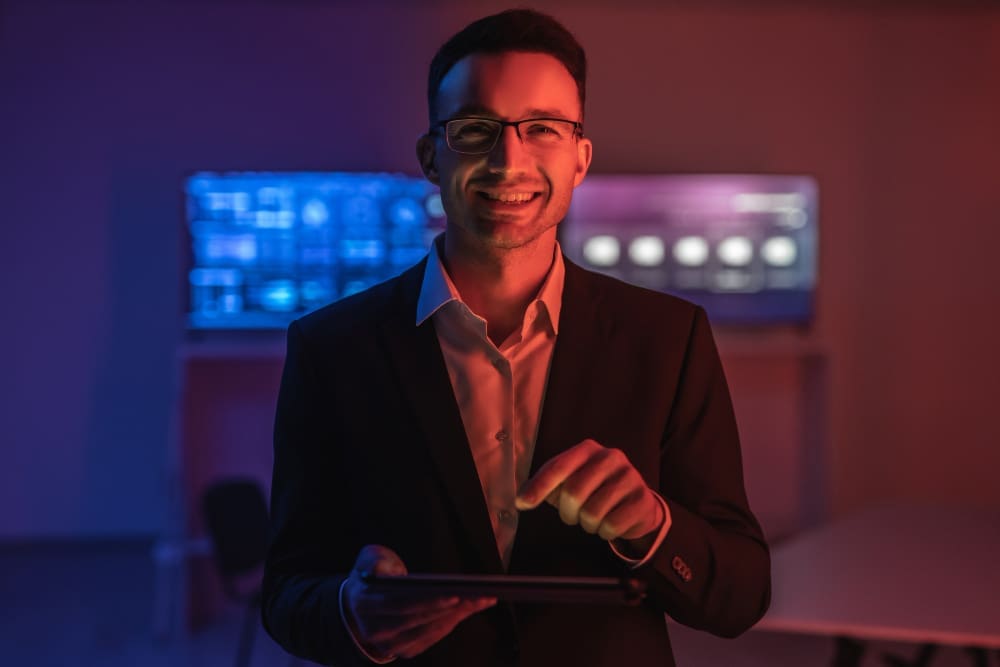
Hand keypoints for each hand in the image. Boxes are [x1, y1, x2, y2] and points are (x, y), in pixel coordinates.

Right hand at [341, 545, 495, 659]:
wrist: (355, 608)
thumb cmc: (371, 578)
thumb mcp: (368, 560)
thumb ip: (375, 560)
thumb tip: (392, 570)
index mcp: (366, 604)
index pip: (402, 605)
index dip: (429, 602)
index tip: (454, 594)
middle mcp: (376, 629)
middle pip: (420, 620)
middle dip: (452, 608)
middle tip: (479, 596)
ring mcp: (390, 644)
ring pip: (429, 631)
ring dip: (458, 616)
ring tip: (481, 600)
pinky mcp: (403, 651)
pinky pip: (431, 639)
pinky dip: (451, 624)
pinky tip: (468, 610)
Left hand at [515, 439, 665, 541]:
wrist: (636, 502)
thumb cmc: (594, 490)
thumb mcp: (568, 481)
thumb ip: (543, 486)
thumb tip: (520, 501)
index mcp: (588, 449)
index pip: (558, 467)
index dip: (539, 487)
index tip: (522, 504)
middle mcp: (610, 457)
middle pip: (573, 493)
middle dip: (567, 513)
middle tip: (573, 516)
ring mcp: (630, 477)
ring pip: (592, 513)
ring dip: (587, 525)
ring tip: (594, 518)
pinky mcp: (643, 499)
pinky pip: (612, 526)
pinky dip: (605, 532)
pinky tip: (611, 522)